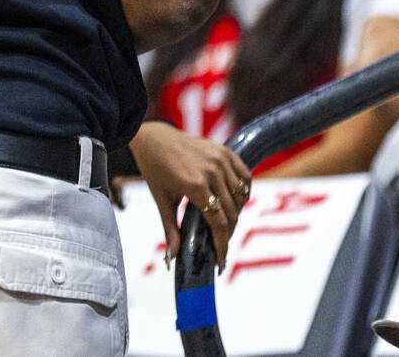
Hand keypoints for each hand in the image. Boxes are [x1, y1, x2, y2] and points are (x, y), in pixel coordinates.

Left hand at [129, 121, 252, 267]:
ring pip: (241, 196)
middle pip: (232, 212)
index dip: (222, 244)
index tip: (220, 259)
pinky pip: (245, 175)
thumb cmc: (155, 169)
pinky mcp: (225, 150)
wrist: (154, 138)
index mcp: (195, 185)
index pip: (219, 222)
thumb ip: (170, 230)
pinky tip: (236, 201)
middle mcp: (212, 171)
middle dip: (228, 233)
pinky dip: (244, 190)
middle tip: (220, 244)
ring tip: (225, 223)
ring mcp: (220, 159)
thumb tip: (172, 260)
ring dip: (237, 213)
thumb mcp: (162, 200)